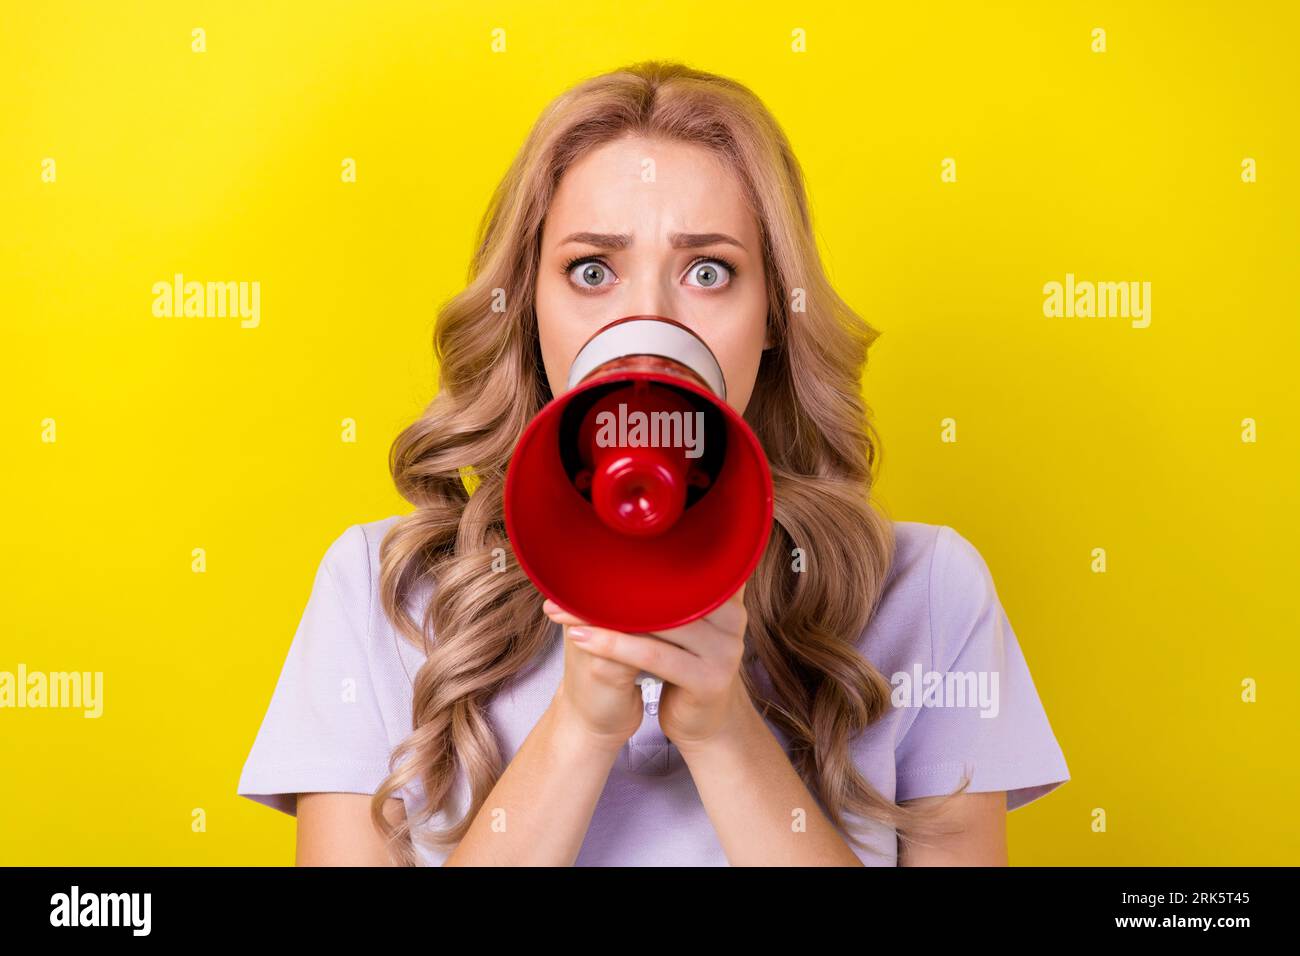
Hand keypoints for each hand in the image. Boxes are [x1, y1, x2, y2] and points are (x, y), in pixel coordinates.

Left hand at [542, 583, 754, 750]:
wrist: (704, 723)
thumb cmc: (682, 666)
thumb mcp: (680, 623)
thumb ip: (669, 592)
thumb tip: (618, 549)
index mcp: (725, 595)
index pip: (673, 569)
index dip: (628, 565)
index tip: (584, 564)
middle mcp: (732, 618)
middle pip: (665, 594)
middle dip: (611, 592)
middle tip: (567, 589)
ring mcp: (725, 650)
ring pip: (657, 623)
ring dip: (605, 619)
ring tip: (566, 615)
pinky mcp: (710, 680)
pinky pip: (655, 656)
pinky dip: (614, 646)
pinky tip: (582, 640)